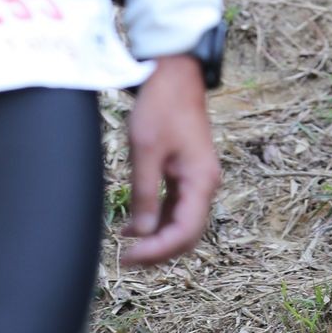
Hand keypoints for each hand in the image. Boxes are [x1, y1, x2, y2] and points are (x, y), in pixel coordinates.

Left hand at [120, 55, 219, 265]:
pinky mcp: (188, 171)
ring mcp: (198, 177)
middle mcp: (206, 182)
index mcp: (201, 179)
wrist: (175, 74)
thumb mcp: (146, 151)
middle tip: (126, 259)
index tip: (127, 256)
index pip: (184, 233)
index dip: (157, 251)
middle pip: (188, 233)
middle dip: (159, 251)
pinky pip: (177, 206)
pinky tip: (135, 225)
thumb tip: (141, 233)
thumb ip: (145, 194)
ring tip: (127, 246)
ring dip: (158, 238)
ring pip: (182, 222)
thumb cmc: (161, 107)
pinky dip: (159, 220)